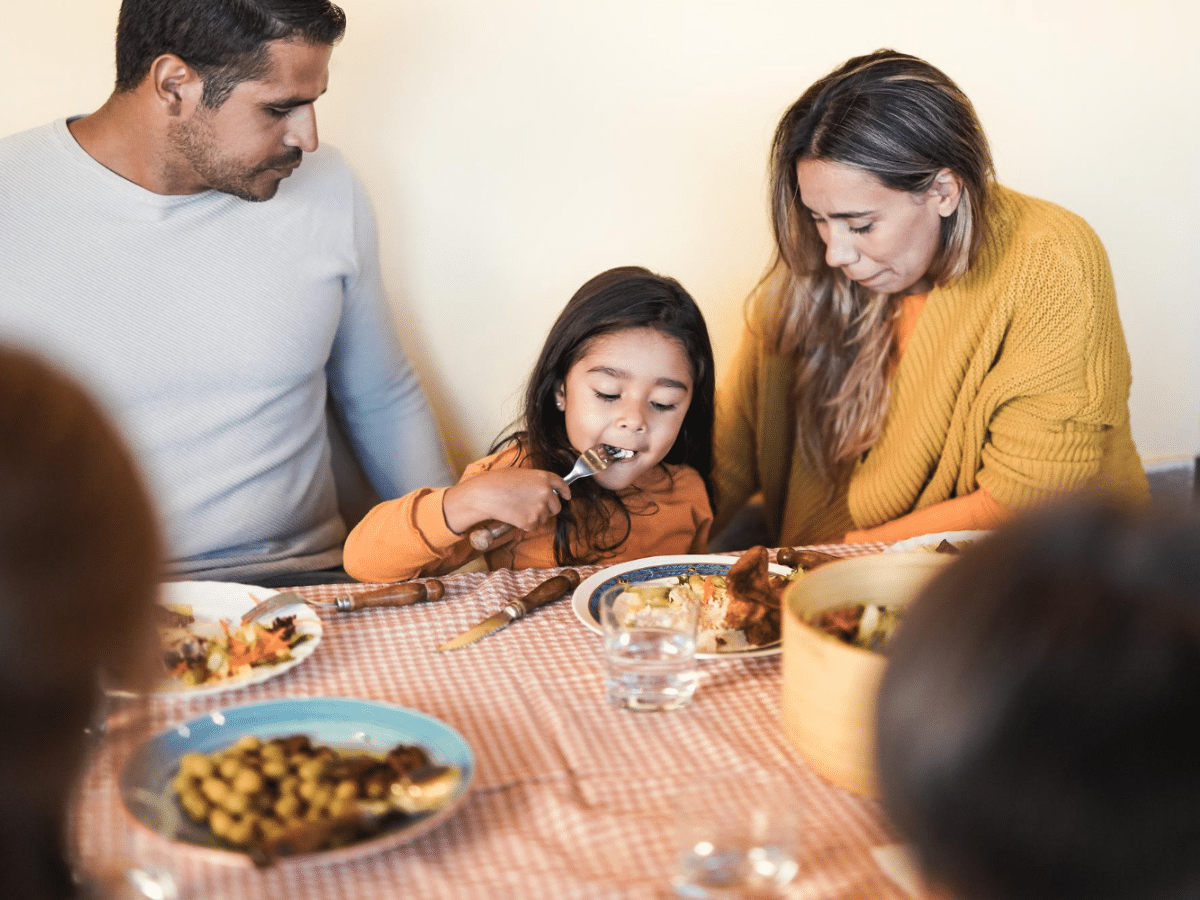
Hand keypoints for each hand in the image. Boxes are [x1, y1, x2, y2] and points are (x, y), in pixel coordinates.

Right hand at [442, 468, 571, 535]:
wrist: (485, 494)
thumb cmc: (497, 481)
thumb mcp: (520, 474)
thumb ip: (535, 481)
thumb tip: (541, 489)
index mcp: (544, 477)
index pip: (562, 485)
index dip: (565, 492)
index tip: (566, 496)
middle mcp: (546, 493)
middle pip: (557, 506)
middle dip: (548, 508)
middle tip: (533, 506)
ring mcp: (540, 508)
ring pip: (544, 518)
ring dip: (535, 516)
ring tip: (518, 508)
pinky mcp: (531, 522)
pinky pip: (534, 526)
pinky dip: (526, 524)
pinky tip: (514, 515)